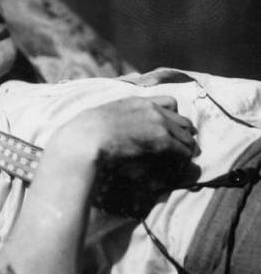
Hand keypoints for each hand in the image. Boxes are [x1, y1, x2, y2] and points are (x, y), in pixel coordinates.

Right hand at [44, 96, 197, 177]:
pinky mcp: (162, 140)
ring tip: (176, 165)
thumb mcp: (103, 116)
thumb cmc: (86, 132)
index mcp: (138, 101)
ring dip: (183, 152)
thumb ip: (117, 117)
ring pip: (187, 138)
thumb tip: (117, 130)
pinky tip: (173, 171)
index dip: (173, 118)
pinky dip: (181, 163)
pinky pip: (183, 152)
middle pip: (183, 121)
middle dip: (183, 136)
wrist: (87, 138)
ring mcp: (159, 124)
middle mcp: (152, 109)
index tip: (169, 130)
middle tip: (177, 152)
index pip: (170, 102)